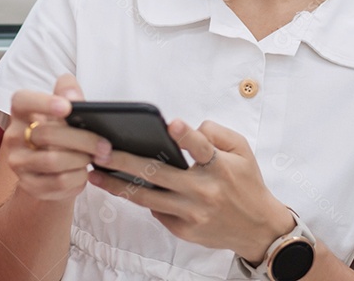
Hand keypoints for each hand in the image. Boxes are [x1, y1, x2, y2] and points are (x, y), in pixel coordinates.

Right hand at [5, 74, 112, 201]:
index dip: (44, 102)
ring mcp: (18, 162)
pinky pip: (59, 183)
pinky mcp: (29, 185)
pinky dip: (78, 178)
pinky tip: (83, 172)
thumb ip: (69, 93)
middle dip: (83, 139)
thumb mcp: (64, 108)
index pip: (23, 101)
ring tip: (95, 157)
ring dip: (81, 160)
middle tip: (104, 145)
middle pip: (47, 134)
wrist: (50, 167)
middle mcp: (13, 136)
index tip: (67, 107)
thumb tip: (74, 97)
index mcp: (20, 111)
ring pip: (54, 161)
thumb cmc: (60, 130)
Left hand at [86, 118, 292, 261]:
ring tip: (95, 173)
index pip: (202, 148)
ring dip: (118, 185)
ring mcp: (192, 213)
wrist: (258, 228)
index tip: (171, 123)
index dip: (187, 135)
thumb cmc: (246, 183)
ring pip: (148, 198)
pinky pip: (156, 212)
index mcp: (220, 167)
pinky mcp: (184, 230)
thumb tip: (184, 128)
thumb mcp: (242, 151)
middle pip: (159, 174)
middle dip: (125, 162)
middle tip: (100, 151)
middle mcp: (204, 191)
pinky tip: (121, 189)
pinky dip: (141, 199)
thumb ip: (216, 133)